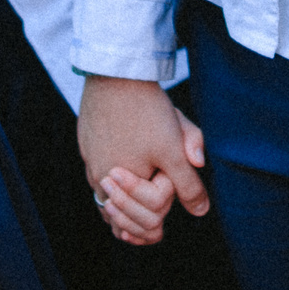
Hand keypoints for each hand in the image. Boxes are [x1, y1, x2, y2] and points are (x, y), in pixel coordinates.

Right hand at [75, 76, 208, 245]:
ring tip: (145, 199)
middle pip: (122, 214)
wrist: (116, 73)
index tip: (172, 177)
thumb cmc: (146, 112)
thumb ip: (188, 184)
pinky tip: (127, 172)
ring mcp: (90, 163)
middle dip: (143, 216)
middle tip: (159, 208)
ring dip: (127, 204)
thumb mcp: (174, 150)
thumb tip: (201, 211)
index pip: (148, 211)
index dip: (167, 199)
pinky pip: (100, 176)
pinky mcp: (87, 146)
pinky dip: (115, 184)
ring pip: (108, 198)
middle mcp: (99, 179)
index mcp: (121, 186)